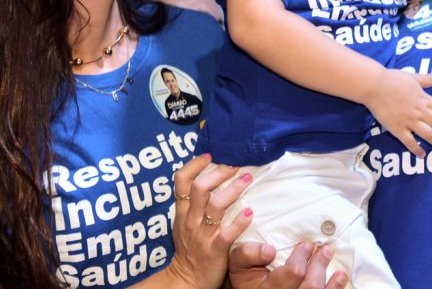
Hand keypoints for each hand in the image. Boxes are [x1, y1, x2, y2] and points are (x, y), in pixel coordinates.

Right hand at [163, 154, 253, 288]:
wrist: (185, 280)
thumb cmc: (189, 249)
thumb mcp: (182, 223)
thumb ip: (191, 203)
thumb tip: (204, 178)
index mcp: (182, 211)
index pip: (181, 180)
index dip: (195, 164)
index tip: (210, 154)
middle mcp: (191, 219)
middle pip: (200, 187)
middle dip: (218, 172)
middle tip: (235, 164)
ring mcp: (202, 235)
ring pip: (215, 206)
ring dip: (233, 189)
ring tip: (248, 179)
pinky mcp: (215, 250)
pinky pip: (227, 233)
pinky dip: (240, 221)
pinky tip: (250, 212)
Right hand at [228, 241, 348, 288]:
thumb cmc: (245, 273)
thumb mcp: (238, 261)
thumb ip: (249, 252)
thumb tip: (270, 250)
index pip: (292, 274)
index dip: (302, 258)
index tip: (306, 244)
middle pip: (309, 287)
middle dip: (319, 264)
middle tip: (324, 247)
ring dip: (330, 276)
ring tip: (330, 255)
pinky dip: (335, 287)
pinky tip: (340, 276)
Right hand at [363, 69, 431, 157]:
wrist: (374, 86)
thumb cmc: (393, 79)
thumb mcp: (413, 77)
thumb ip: (429, 79)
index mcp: (424, 98)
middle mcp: (419, 111)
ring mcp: (409, 121)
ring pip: (428, 135)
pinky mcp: (397, 129)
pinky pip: (409, 142)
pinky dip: (417, 149)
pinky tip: (422, 155)